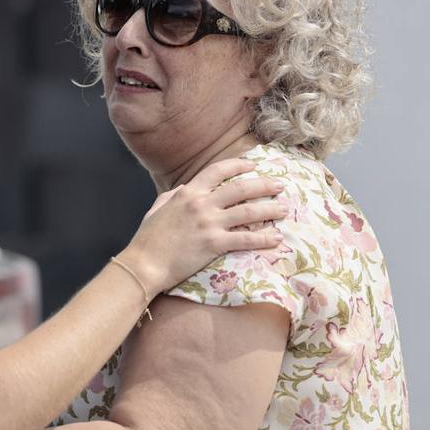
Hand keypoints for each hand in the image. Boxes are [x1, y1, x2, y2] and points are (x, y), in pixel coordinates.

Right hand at [120, 157, 285, 292]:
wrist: (145, 263)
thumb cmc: (148, 238)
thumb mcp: (158, 208)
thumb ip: (174, 195)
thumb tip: (186, 188)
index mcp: (188, 192)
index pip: (218, 171)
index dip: (238, 166)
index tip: (253, 166)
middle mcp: (201, 203)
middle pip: (240, 188)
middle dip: (264, 184)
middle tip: (280, 185)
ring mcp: (209, 223)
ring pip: (248, 211)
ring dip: (270, 209)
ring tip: (285, 208)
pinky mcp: (214, 244)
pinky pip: (245, 238)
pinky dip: (263, 238)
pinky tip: (276, 239)